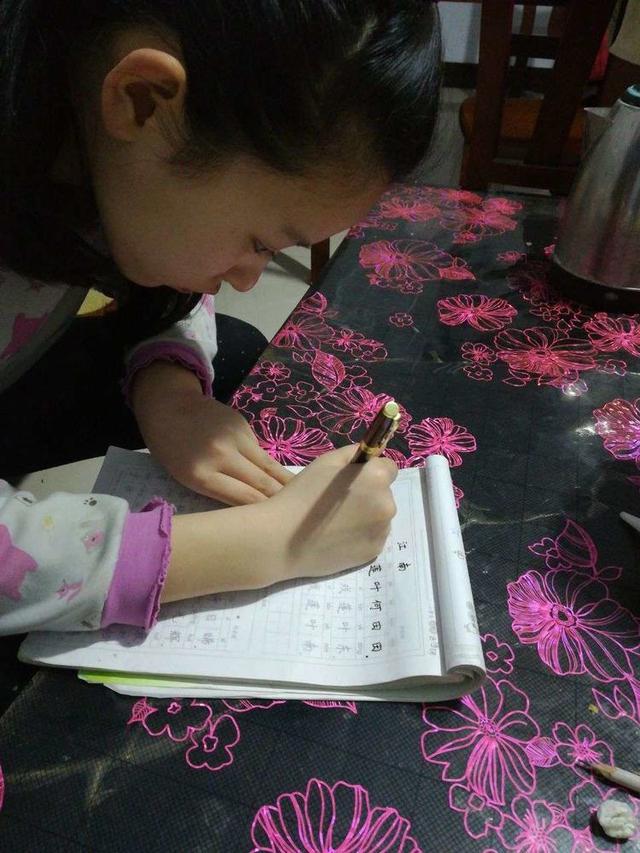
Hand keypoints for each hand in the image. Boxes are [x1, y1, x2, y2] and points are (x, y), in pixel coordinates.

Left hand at [132, 362, 292, 503]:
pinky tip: (275, 473)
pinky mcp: (243, 425)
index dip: (264, 511)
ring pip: (268, 465)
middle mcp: (221, 455)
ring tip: (301, 495)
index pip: (245, 498)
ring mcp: (235, 437)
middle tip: (298, 514)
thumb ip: (216, 490)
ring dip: (285, 481)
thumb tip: (252, 506)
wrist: (169, 406)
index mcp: (200, 474)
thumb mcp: (185, 477)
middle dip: (281, 499)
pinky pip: (259, 451)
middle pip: (261, 483)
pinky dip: (266, 464)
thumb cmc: (171, 449)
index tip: (278, 522)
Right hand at [266, 444, 398, 578]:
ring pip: (379, 517)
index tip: (351, 480)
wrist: (282, 539)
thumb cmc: (302, 494)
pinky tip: (338, 537)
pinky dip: (361, 536)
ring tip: (336, 522)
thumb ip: (354, 455)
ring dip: (366, 516)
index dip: (370, 472)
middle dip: (369, 494)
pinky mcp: (374, 554)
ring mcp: (382, 532)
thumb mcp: (326, 462)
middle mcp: (387, 505)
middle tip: (338, 503)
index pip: (389, 468)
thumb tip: (369, 458)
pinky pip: (373, 537)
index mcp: (377, 479)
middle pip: (385, 494)